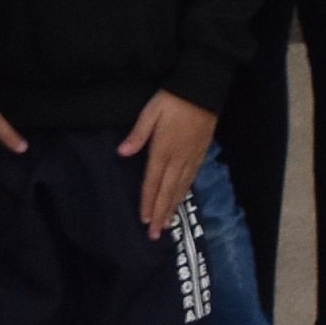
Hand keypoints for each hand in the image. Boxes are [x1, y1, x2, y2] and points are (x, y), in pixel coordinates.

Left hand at [119, 93, 216, 234]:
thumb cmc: (173, 99)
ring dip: (173, 208)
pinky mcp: (200, 154)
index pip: (153, 182)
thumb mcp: (151, 112)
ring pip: (181, 188)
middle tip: (155, 234)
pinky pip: (191, 179)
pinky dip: (184, 194)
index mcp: (163, 150)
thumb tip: (122, 152)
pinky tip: (180, 200)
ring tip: (167, 225)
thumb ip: (138, 134)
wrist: (203, 90)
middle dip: (160, 214)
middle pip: (167, 191)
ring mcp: (191, 158)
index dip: (148, 202)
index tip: (144, 220)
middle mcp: (178, 159)